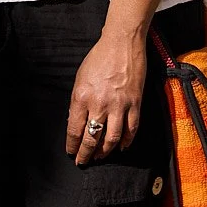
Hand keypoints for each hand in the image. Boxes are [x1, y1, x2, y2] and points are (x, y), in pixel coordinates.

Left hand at [66, 22, 146, 164]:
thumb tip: (77, 123)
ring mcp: (119, 106)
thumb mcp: (80, 80)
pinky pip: (131, 129)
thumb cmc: (98, 58)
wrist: (122, 44)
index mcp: (81, 98)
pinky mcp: (135, 104)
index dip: (73, 146)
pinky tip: (121, 147)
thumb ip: (78, 103)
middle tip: (84, 161)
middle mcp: (99, 105)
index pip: (74, 130)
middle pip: (92, 139)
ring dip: (105, 152)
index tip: (72, 153)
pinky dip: (126, 141)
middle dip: (86, 154)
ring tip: (101, 156)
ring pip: (111, 139)